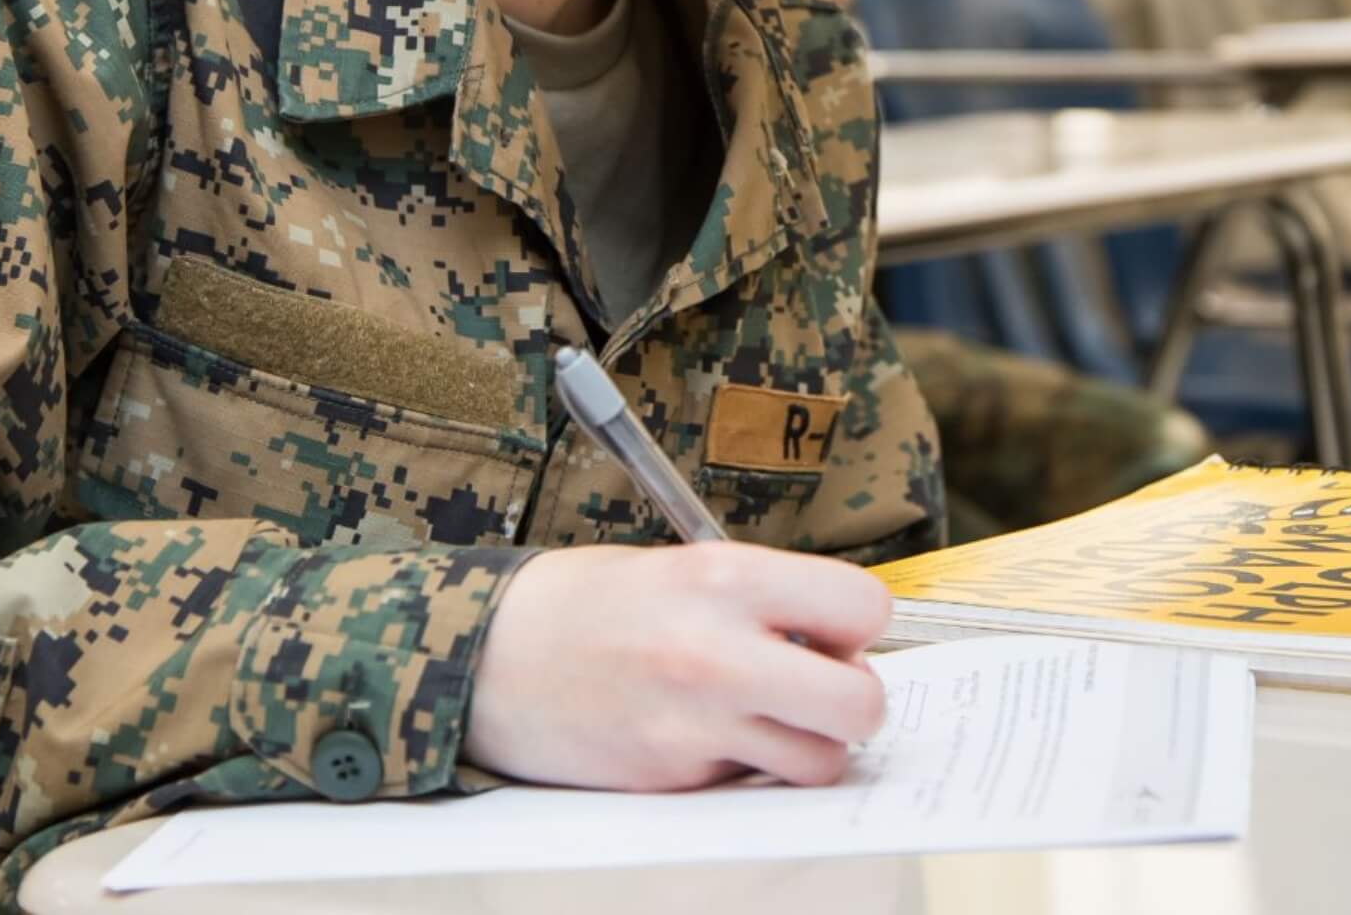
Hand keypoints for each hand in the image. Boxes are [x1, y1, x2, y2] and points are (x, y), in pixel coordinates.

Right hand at [465, 542, 892, 790]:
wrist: (487, 657)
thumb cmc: (585, 604)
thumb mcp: (679, 566)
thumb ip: (762, 597)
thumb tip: (838, 638)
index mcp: (724, 577)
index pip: (864, 606)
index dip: (857, 624)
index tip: (830, 630)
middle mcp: (718, 651)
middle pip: (861, 703)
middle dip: (853, 700)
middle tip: (818, 687)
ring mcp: (696, 725)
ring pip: (821, 761)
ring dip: (807, 746)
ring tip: (763, 717)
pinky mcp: (673, 779)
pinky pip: (752, 783)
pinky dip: (743, 767)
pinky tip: (700, 735)